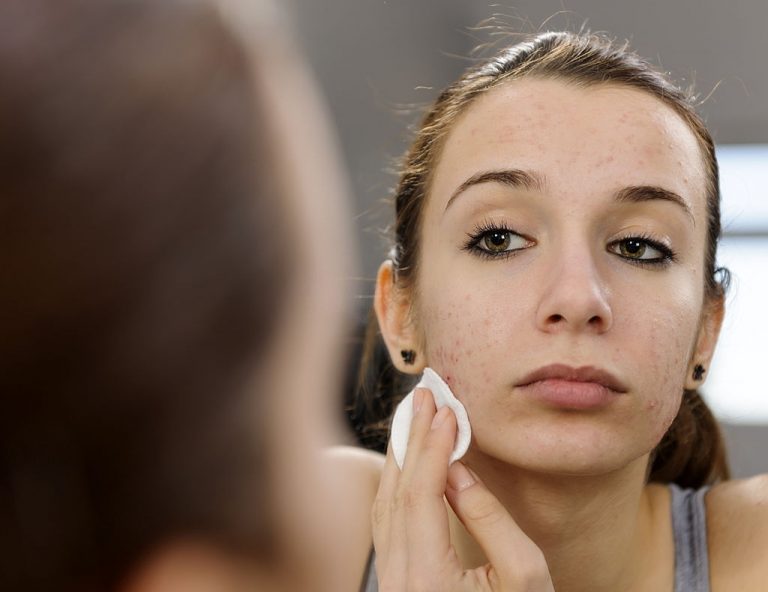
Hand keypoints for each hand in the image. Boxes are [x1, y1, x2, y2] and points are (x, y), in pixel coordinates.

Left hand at [372, 388, 554, 590]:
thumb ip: (491, 521)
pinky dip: (396, 482)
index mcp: (426, 578)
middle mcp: (397, 578)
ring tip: (413, 416)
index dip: (432, 445)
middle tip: (424, 396)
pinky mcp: (395, 580)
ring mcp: (391, 580)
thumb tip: (457, 471)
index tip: (447, 408)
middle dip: (410, 437)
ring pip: (384, 504)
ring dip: (399, 455)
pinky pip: (386, 519)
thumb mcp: (524, 579)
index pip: (420, 492)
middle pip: (395, 491)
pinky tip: (406, 460)